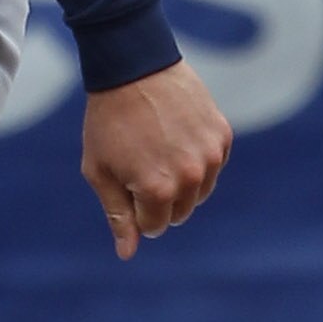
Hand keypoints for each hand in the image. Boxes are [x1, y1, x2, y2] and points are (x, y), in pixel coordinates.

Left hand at [80, 60, 231, 261]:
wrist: (133, 67)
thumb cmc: (108, 121)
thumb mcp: (99, 171)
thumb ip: (117, 215)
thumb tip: (127, 254)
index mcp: (158, 190)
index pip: (154, 226)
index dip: (135, 208)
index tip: (125, 182)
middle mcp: (191, 176)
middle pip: (179, 212)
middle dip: (158, 198)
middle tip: (139, 163)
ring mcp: (211, 155)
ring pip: (199, 191)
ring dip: (180, 180)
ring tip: (156, 149)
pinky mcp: (223, 135)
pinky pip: (213, 164)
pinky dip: (196, 158)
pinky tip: (175, 135)